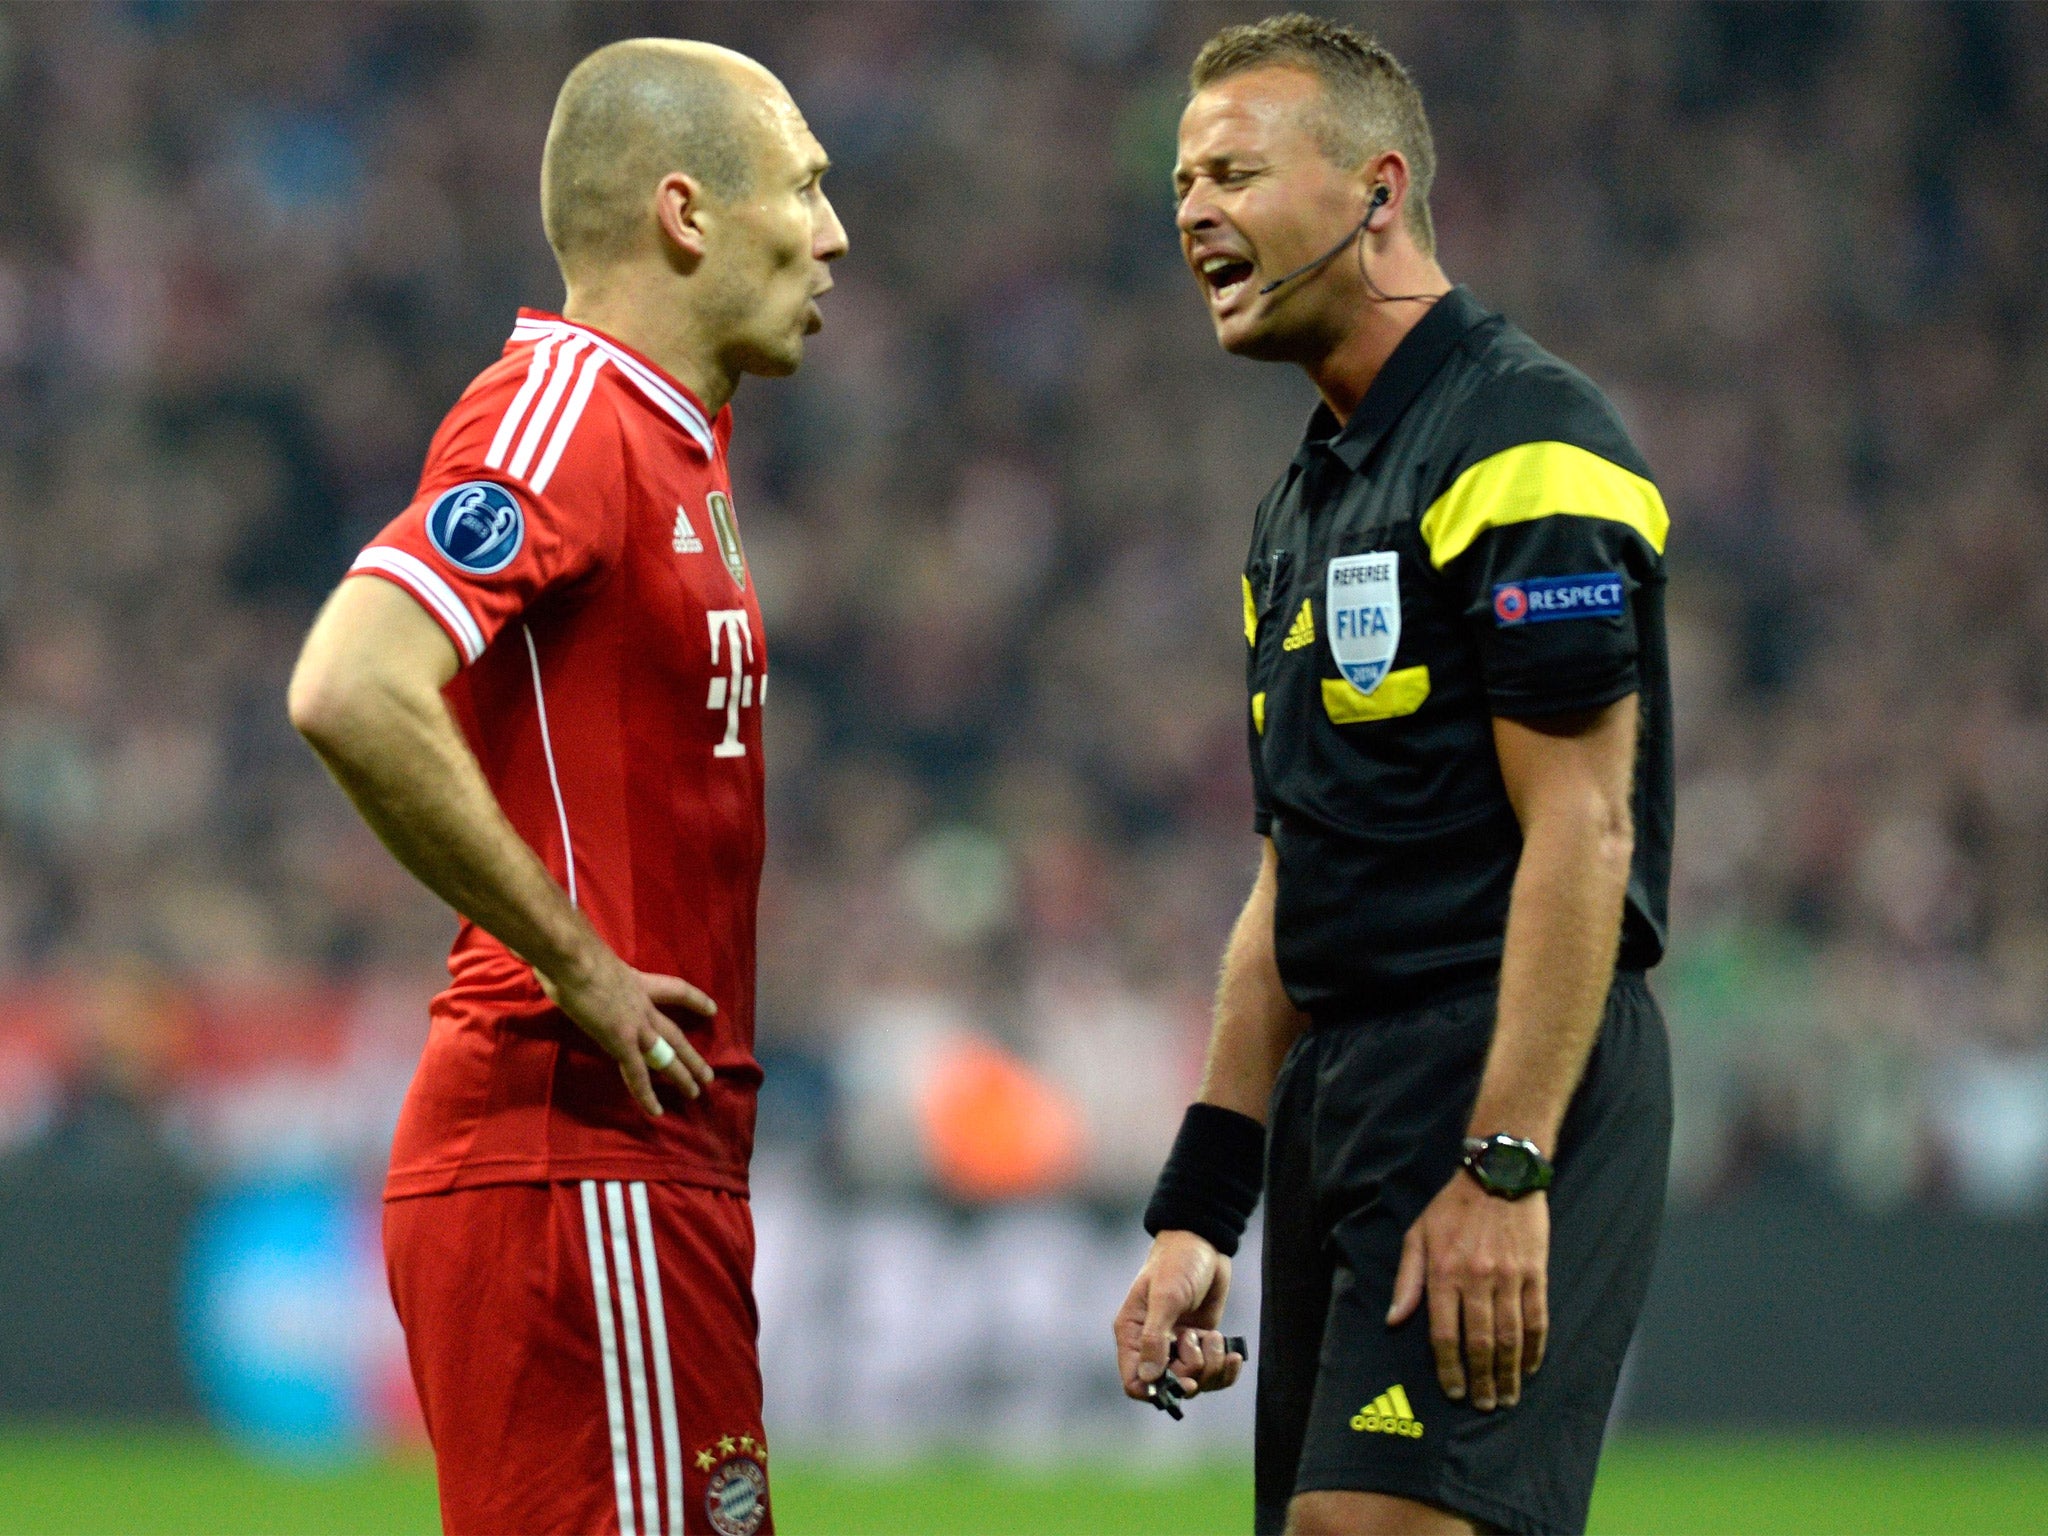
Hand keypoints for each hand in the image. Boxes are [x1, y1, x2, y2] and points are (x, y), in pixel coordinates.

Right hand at [537, 951, 716, 1115]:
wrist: (573, 957)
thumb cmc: (572, 952)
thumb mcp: (591, 958)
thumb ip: (589, 967)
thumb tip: (572, 967)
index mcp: (636, 982)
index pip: (674, 990)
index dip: (694, 1000)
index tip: (712, 1009)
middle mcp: (642, 1005)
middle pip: (674, 1033)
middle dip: (690, 1054)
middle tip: (708, 1073)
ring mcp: (634, 1025)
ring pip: (665, 1055)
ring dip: (681, 1075)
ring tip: (697, 1091)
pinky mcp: (621, 1040)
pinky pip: (637, 1073)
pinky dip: (646, 1094)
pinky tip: (656, 1110)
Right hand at [1114, 1230, 1245, 1400]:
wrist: (1204, 1242)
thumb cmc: (1177, 1262)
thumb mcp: (1165, 1297)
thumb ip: (1155, 1337)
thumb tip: (1149, 1378)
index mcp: (1132, 1335)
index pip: (1134, 1382)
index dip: (1156, 1391)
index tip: (1182, 1379)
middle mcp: (1153, 1345)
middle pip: (1170, 1386)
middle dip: (1191, 1371)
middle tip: (1197, 1341)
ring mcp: (1179, 1346)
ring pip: (1195, 1382)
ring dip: (1211, 1365)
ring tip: (1213, 1336)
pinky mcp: (1201, 1343)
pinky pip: (1214, 1374)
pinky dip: (1226, 1369)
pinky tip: (1233, 1353)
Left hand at [1387, 1172, 1547, 1410]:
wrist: (1499, 1173)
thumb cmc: (1451, 1207)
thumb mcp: (1418, 1235)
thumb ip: (1407, 1280)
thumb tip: (1394, 1320)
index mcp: (1443, 1272)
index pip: (1443, 1333)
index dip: (1448, 1367)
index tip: (1452, 1390)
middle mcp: (1475, 1278)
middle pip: (1479, 1343)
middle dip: (1481, 1380)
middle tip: (1483, 1404)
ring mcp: (1508, 1277)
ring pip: (1510, 1338)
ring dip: (1509, 1373)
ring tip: (1507, 1397)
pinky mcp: (1535, 1272)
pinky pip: (1537, 1319)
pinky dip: (1535, 1348)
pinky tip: (1530, 1366)